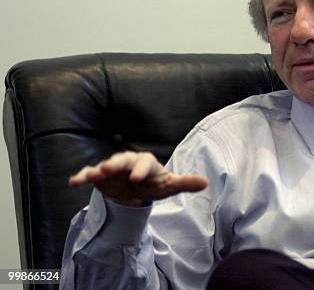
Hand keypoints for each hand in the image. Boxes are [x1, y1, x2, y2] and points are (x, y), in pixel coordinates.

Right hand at [69, 151, 207, 204]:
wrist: (136, 187)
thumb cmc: (154, 183)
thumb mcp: (169, 185)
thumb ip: (185, 182)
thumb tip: (206, 182)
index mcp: (146, 162)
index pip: (145, 163)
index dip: (141, 169)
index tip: (137, 178)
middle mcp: (128, 162)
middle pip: (122, 160)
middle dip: (115, 164)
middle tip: (107, 169)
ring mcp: (113, 168)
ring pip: (105, 165)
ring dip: (97, 170)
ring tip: (92, 174)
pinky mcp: (100, 176)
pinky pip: (90, 174)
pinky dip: (82, 176)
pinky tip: (73, 181)